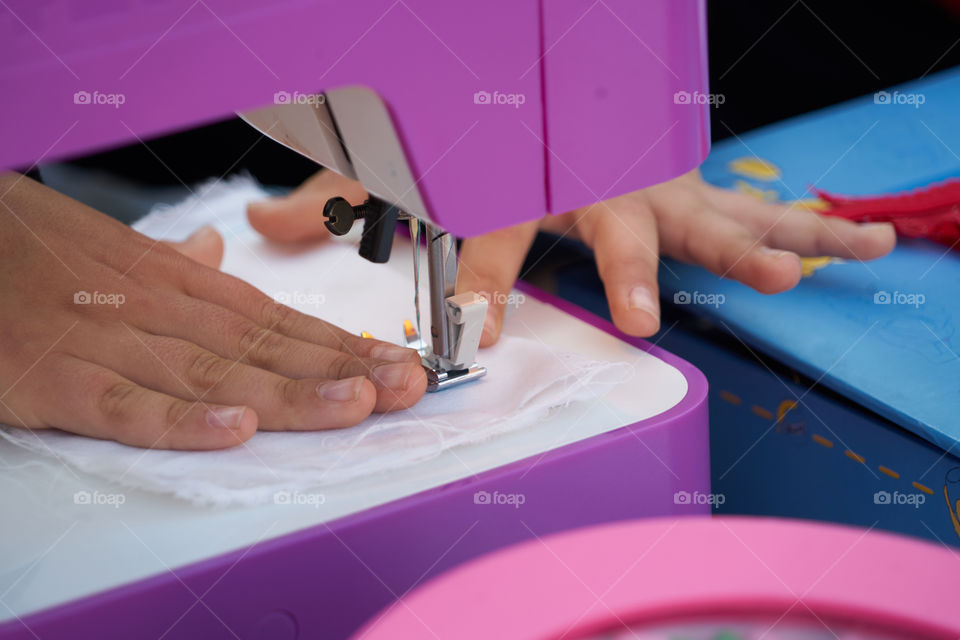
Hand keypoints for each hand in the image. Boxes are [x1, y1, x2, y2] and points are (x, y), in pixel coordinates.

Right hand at [0, 173, 425, 449]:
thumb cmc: (35, 248)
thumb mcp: (115, 248)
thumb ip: (172, 264)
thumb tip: (215, 255)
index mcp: (179, 283)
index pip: (278, 319)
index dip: (342, 344)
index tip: (397, 364)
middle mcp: (161, 310)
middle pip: (265, 346)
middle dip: (343, 368)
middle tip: (406, 387)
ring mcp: (112, 343)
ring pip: (215, 373)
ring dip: (290, 392)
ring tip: (356, 405)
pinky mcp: (58, 379)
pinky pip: (126, 406)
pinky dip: (180, 420)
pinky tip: (236, 428)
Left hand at [247, 169, 895, 346]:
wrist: (542, 78)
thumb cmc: (474, 135)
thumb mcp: (402, 167)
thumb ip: (336, 198)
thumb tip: (253, 219)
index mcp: (518, 175)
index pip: (492, 229)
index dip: (478, 275)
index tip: (466, 330)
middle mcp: (590, 181)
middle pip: (618, 223)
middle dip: (631, 265)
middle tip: (645, 311)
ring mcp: (648, 186)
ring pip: (712, 213)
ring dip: (760, 243)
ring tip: (811, 268)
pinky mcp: (687, 190)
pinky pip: (749, 210)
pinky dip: (798, 227)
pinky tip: (850, 246)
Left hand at [459, 170, 895, 344]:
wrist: (573, 121)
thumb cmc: (546, 163)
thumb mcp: (508, 207)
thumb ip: (493, 266)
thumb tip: (483, 332)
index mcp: (606, 196)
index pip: (618, 243)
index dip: (629, 279)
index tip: (643, 321)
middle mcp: (659, 195)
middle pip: (709, 226)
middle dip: (745, 254)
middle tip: (782, 276)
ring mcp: (693, 195)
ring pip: (758, 214)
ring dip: (813, 234)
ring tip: (873, 245)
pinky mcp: (710, 199)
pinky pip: (764, 213)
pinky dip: (811, 227)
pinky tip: (860, 241)